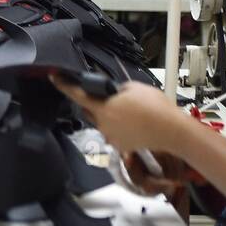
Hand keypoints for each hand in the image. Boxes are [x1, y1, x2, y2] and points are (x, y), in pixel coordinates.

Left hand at [53, 78, 189, 156]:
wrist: (171, 131)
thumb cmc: (155, 107)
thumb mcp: (134, 87)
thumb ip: (117, 89)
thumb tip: (112, 93)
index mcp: (103, 108)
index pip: (77, 95)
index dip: (64, 86)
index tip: (54, 78)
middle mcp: (103, 125)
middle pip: (90, 111)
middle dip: (96, 103)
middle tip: (113, 97)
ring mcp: (111, 138)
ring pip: (103, 123)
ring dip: (110, 116)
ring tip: (132, 111)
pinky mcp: (120, 147)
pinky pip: (114, 133)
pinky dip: (120, 127)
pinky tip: (135, 123)